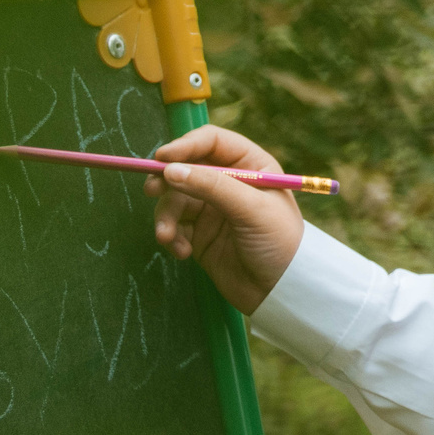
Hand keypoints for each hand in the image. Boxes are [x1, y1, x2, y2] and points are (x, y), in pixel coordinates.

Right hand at [146, 126, 305, 315]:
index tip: (161, 159)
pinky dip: (172, 236)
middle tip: (151, 191)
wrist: (282, 293)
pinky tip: (183, 253)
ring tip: (167, 236)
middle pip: (186, 167)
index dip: (185, 146)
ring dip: (166, 216)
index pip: (211, 142)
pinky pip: (174, 225)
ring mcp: (213, 208)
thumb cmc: (279, 243)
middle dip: (167, 181)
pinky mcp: (200, 234)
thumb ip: (212, 186)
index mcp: (251, 165)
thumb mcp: (251, 209)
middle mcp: (229, 182)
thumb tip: (171, 170)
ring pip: (174, 199)